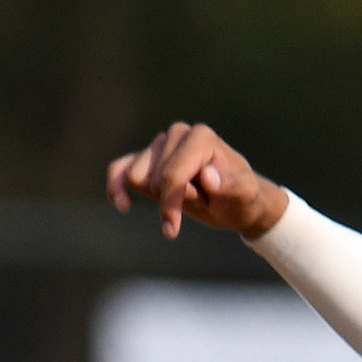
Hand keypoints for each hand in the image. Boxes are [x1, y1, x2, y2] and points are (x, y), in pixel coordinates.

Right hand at [106, 123, 286, 240]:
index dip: (171, 203)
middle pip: (152, 178)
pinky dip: (116, 185)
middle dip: (172, 201)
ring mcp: (161, 145)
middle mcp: (178, 134)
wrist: (238, 202)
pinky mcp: (148, 160)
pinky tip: (122, 205)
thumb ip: (231, 186)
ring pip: (136, 177)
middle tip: (201, 200)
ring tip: (186, 198)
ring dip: (159, 198)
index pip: (171, 174)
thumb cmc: (243, 198)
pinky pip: (120, 169)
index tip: (176, 226)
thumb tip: (208, 176)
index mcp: (201, 137)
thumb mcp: (245, 196)